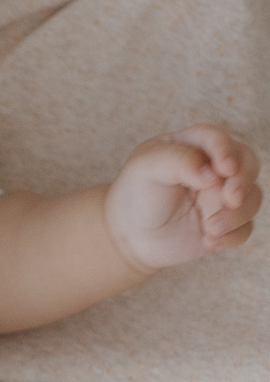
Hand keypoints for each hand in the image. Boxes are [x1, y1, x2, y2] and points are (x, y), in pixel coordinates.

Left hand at [104, 125, 260, 272]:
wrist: (128, 235)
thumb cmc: (135, 194)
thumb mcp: (145, 168)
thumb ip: (178, 160)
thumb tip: (213, 173)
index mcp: (192, 144)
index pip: (216, 139)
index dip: (225, 150)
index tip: (224, 169)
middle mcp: (214, 167)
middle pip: (247, 163)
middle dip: (243, 180)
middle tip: (231, 198)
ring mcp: (222, 195)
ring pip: (252, 197)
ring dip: (237, 215)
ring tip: (210, 229)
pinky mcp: (226, 223)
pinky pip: (245, 228)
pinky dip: (232, 236)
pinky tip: (208, 242)